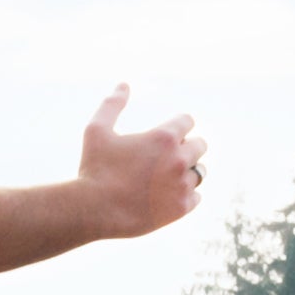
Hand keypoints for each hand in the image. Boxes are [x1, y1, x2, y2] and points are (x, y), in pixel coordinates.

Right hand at [76, 86, 204, 241]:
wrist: (94, 210)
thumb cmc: (94, 169)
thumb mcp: (97, 130)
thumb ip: (112, 105)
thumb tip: (123, 85)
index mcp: (164, 137)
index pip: (188, 121)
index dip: (177, 126)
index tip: (167, 135)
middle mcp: (179, 159)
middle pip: (201, 145)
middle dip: (187, 147)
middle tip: (167, 156)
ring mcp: (182, 185)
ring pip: (201, 172)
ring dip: (188, 171)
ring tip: (168, 177)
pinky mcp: (181, 207)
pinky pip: (197, 197)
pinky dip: (186, 195)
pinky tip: (168, 196)